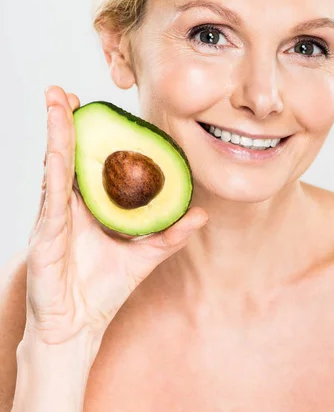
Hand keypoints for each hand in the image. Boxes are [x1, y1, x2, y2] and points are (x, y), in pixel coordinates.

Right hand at [26, 85, 207, 345]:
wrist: (77, 327)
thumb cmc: (103, 289)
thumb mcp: (144, 256)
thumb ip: (170, 234)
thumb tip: (201, 213)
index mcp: (88, 206)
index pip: (87, 160)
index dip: (89, 133)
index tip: (94, 106)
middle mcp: (68, 205)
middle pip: (66, 154)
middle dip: (64, 121)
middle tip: (64, 91)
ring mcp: (54, 216)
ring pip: (55, 164)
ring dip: (55, 132)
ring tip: (56, 102)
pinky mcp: (46, 233)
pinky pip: (52, 195)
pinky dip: (56, 169)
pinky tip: (57, 148)